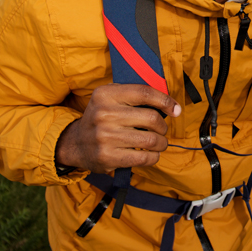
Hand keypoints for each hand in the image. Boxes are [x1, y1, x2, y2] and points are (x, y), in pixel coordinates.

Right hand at [54, 84, 180, 174]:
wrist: (76, 143)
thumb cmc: (102, 118)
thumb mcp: (111, 98)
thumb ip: (135, 96)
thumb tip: (171, 105)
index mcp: (106, 94)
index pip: (144, 93)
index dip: (165, 101)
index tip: (176, 109)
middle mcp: (104, 114)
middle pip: (152, 118)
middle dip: (163, 126)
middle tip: (161, 130)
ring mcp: (105, 136)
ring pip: (150, 140)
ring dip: (161, 143)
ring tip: (158, 143)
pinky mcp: (107, 157)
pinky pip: (143, 157)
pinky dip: (154, 157)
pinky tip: (151, 154)